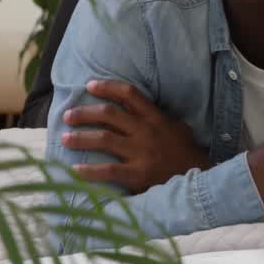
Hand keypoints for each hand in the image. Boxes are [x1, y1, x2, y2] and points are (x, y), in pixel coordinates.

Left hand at [60, 80, 208, 194]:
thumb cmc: (186, 152)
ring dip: (80, 137)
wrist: (198, 178)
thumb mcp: (176, 127)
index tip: (89, 85)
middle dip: (84, 113)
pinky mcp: (137, 174)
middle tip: (68, 115)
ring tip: (64, 137)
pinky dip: (89, 171)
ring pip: (103, 139)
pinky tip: (75, 169)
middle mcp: (145, 131)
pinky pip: (108, 171)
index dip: (107, 87)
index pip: (129, 94)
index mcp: (155, 118)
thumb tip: (136, 107)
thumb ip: (157, 117)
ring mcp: (141, 153)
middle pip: (109, 114)